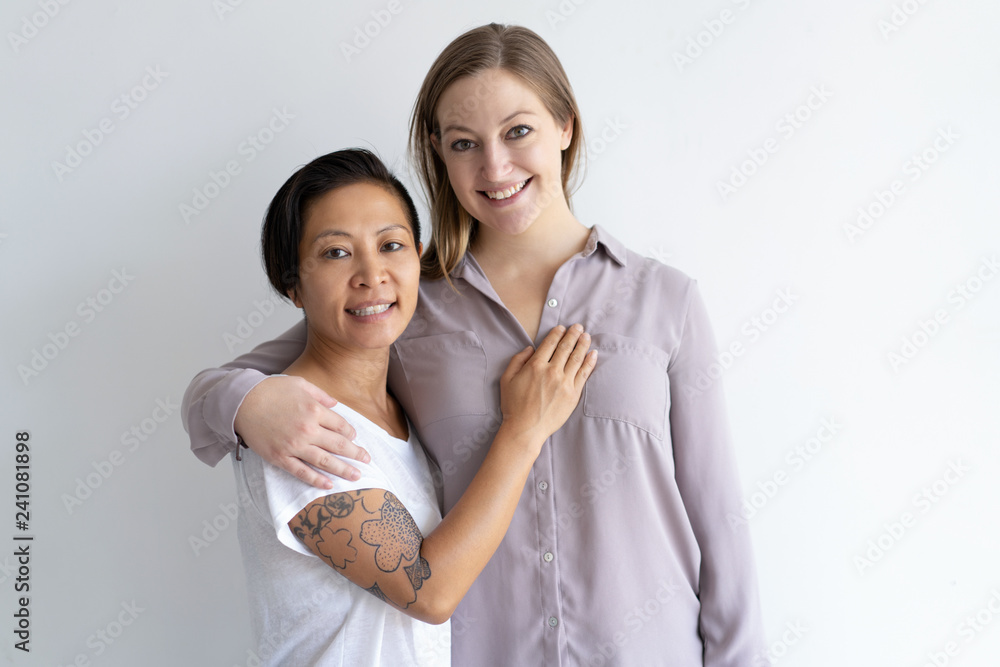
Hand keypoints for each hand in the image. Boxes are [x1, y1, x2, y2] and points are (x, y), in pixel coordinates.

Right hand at [234, 376, 368, 488]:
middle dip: (356, 453)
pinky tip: (329, 485)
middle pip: (339, 445)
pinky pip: (302, 472)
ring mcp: (294, 445)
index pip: (341, 425)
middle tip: (367, 460)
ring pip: (324, 461)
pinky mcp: (280, 457)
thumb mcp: (300, 384)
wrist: (241, 402)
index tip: (354, 437)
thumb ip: (321, 395)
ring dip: (343, 470)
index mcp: (314, 410)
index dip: (350, 432)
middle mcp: (307, 429)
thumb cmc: (270, 390)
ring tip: (357, 476)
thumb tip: (335, 404)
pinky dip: (316, 480)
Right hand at [499, 324, 596, 444]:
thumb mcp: (507, 379)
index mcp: (535, 366)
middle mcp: (552, 371)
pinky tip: (592, 354)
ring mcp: (564, 383)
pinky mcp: (573, 394)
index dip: (557, 333)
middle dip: (573, 334)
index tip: (562, 328)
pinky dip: (589, 362)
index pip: (550, 343)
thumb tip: (530, 348)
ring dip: (583, 344)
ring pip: (577, 358)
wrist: (526, 429)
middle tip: (578, 327)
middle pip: (566, 347)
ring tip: (586, 336)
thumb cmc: (514, 406)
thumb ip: (517, 360)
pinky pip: (584, 374)